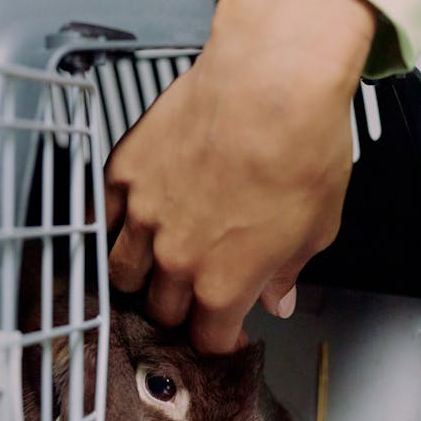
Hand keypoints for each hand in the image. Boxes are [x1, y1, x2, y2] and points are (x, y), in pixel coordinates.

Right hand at [105, 0, 375, 353]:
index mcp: (224, 284)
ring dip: (139, 277)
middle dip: (180, 308)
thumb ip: (286, 271)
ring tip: (155, 262)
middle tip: (195, 290)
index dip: (219, 338)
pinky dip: (114, 227)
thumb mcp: (316, 227)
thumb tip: (277, 297)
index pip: (207, 338)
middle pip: (160, 310)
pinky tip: (130, 221)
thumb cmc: (303, 148)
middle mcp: (175, 260)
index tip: (226, 328)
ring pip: (121, 273)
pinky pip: (103, 219)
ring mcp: (143, 217)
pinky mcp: (125, 174)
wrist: (271, 82)